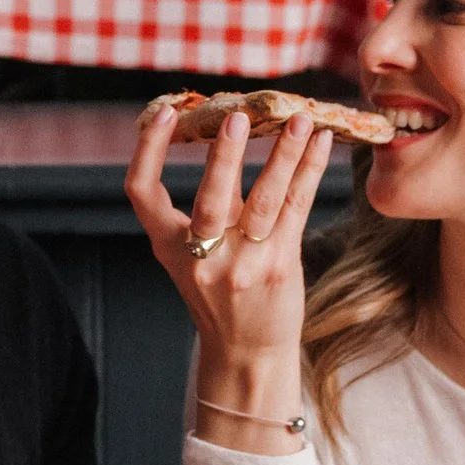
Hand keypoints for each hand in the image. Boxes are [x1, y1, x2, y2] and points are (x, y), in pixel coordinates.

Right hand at [125, 100, 333, 416]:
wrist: (247, 353)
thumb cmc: (220, 295)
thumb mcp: (194, 257)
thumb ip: (207, 210)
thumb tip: (228, 136)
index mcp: (169, 247)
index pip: (141, 191)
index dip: (147, 150)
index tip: (165, 112)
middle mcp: (202, 257)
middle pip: (210, 199)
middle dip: (225, 156)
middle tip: (237, 117)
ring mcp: (243, 264)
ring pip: (265, 200)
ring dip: (285, 154)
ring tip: (301, 119)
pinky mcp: (280, 265)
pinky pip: (296, 208)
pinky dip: (310, 171)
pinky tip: (323, 143)